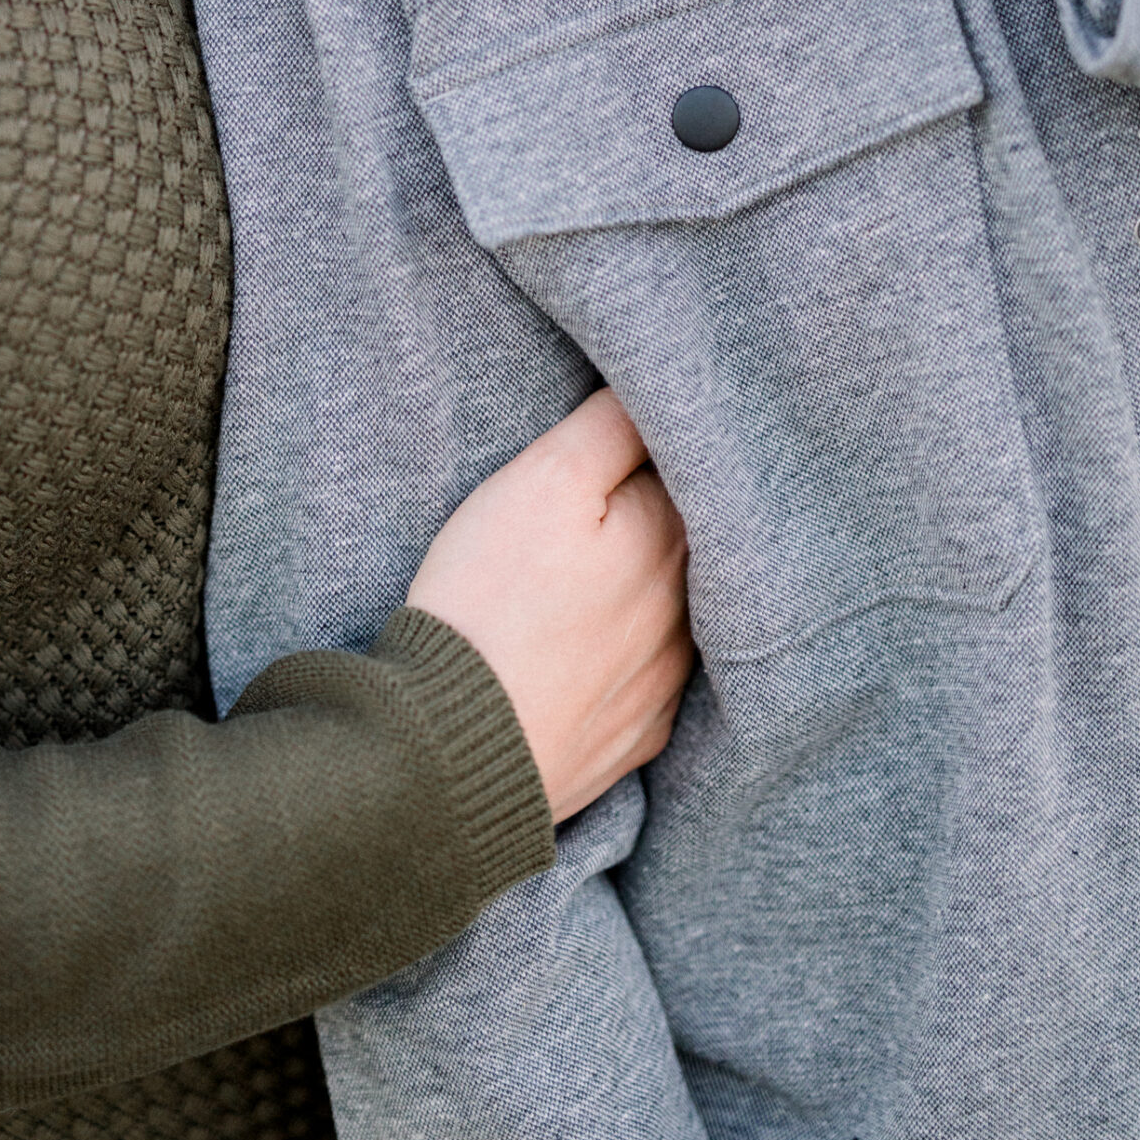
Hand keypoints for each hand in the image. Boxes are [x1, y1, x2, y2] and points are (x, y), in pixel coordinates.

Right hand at [407, 387, 691, 823]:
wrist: (450, 747)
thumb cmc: (489, 598)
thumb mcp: (542, 480)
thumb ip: (612, 426)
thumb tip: (657, 392)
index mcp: (670, 538)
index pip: (677, 468)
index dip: (642, 449)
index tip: (606, 447)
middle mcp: (688, 611)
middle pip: (682, 539)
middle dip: (649, 517)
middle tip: (587, 509)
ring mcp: (668, 680)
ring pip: (670, 610)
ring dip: (641, 590)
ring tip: (580, 579)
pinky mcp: (639, 734)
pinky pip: (648, 678)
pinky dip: (626, 657)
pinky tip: (584, 648)